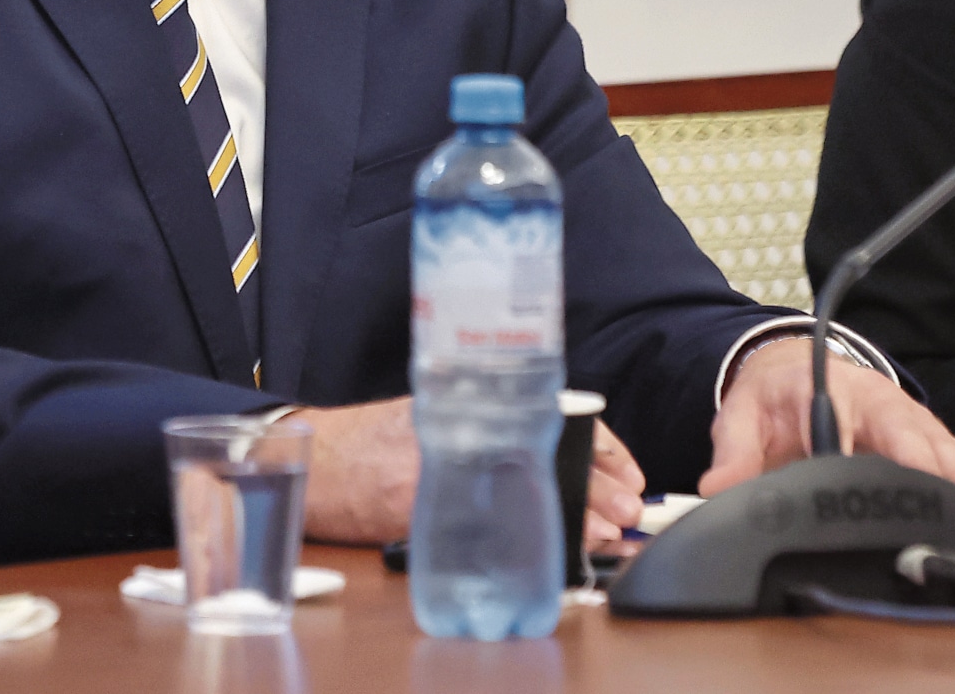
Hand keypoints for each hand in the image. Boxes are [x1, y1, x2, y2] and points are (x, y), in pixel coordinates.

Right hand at [294, 397, 650, 551]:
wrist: (324, 461)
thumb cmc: (374, 436)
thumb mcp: (439, 407)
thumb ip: (487, 417)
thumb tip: (559, 441)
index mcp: (476, 403)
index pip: (558, 418)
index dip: (605, 450)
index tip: (629, 472)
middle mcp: (467, 434)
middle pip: (557, 460)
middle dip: (602, 490)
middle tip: (628, 510)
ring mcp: (449, 474)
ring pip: (535, 496)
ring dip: (582, 520)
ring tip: (608, 535)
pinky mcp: (439, 512)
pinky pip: (498, 531)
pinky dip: (536, 544)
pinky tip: (560, 551)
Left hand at [701, 337, 954, 511]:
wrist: (788, 366)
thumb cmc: (769, 396)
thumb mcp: (740, 417)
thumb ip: (732, 453)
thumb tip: (718, 490)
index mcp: (826, 388)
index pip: (848, 415)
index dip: (866, 445)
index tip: (886, 475)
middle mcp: (873, 398)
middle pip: (908, 431)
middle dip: (933, 465)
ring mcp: (900, 414)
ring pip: (938, 442)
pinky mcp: (917, 432)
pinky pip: (949, 452)